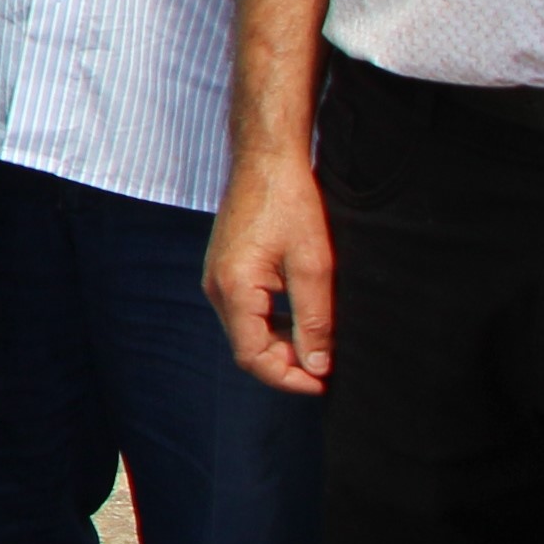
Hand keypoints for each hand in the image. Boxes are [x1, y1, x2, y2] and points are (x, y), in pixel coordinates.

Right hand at [203, 149, 334, 395]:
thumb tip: (317, 365)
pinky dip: (271, 326)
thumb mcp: (313, 264)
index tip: (322, 383)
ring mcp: (218, 279)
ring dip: (279, 346)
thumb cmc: (290, 203)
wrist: (265, 160)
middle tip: (326, 366)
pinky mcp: (226, 270)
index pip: (253, 357)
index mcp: (234, 289)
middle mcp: (217, 289)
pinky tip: (299, 318)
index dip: (288, 378)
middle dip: (286, 365)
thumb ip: (313, 319)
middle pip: (246, 349)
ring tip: (318, 344)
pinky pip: (245, 312)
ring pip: (246, 332)